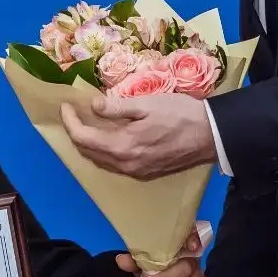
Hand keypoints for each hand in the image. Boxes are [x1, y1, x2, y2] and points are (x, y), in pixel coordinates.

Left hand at [60, 91, 216, 179]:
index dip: (70, 121)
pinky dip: (104, 151)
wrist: (211, 136)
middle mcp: (125, 165)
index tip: (66, 105)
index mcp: (123, 146)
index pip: (83, 138)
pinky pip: (115, 164)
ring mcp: (135, 172)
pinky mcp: (145, 173)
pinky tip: (108, 137)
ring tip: (87, 123)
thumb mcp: (147, 104)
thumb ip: (117, 107)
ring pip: (101, 161)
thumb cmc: (181, 114)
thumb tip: (94, 106)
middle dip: (76, 133)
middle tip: (74, 113)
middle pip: (88, 153)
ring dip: (89, 144)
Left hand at [116, 221, 209, 276]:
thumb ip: (134, 261)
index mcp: (179, 248)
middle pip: (185, 266)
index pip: (190, 237)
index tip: (191, 247)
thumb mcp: (143, 264)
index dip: (193, 240)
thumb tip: (120, 260)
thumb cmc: (156, 268)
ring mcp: (197, 275)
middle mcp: (191, 260)